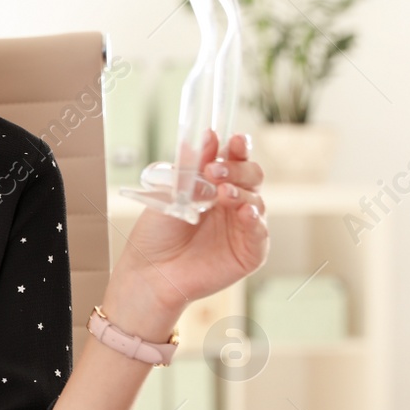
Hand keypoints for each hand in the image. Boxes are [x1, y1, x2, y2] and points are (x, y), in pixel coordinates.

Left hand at [116, 128, 269, 309]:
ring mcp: (242, 229)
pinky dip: (255, 221)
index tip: (236, 140)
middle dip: (238, 169)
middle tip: (215, 171)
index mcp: (214, 188)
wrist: (149, 272)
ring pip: (257, 202)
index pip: (234, 162)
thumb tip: (207, 137)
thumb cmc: (156, 236)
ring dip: (242, 192)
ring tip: (222, 192)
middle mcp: (232, 206)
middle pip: (252, 178)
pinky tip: (244, 212)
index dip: (238, 150)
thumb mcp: (170, 194)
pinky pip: (260, 234)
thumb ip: (191, 168)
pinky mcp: (249, 253)